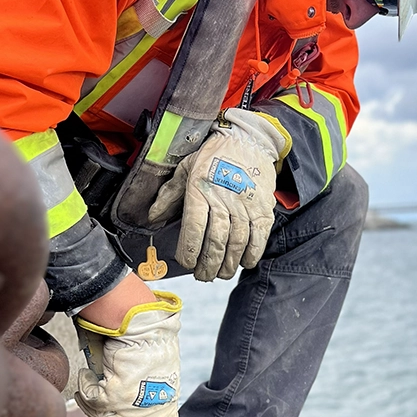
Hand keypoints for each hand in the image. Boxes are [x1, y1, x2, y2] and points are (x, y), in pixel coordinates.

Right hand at [74, 292, 181, 416]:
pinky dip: (85, 385)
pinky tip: (89, 372)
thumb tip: (129, 404)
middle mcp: (153, 410)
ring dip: (92, 401)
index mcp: (167, 403)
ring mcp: (134, 406)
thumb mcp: (158, 370)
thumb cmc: (149, 339)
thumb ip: (149, 391)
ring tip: (91, 381)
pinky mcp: (116, 396)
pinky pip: (90, 400)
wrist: (142, 322)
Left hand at [148, 109, 289, 281]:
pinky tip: (242, 262)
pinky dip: (251, 255)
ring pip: (237, 244)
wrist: (248, 140)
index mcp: (200, 189)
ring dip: (227, 264)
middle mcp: (223, 199)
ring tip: (219, 273)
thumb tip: (152, 218)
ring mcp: (246, 206)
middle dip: (207, 264)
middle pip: (215, 241)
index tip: (186, 262)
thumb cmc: (213, 156)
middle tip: (202, 275)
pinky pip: (258, 239)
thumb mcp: (186, 169)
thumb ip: (169, 195)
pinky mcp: (263, 209)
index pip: (194, 227)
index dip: (189, 250)